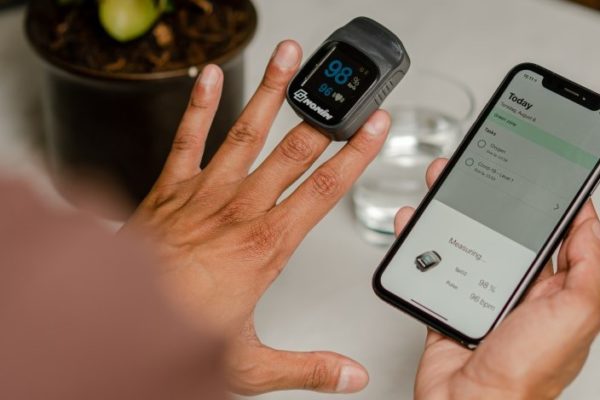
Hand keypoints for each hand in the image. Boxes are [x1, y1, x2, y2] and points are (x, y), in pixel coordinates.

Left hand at [126, 41, 390, 394]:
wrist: (115, 318)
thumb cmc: (176, 332)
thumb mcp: (251, 363)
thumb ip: (308, 367)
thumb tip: (350, 376)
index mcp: (266, 246)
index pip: (324, 191)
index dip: (355, 156)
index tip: (374, 128)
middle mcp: (240, 211)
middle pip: (293, 152)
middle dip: (323, 116)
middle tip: (343, 85)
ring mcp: (205, 193)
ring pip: (247, 133)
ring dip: (272, 92)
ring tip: (290, 59)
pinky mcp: (171, 188)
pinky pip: (188, 137)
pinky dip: (199, 104)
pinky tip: (210, 74)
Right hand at [395, 158, 599, 399]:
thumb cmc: (524, 373)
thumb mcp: (574, 316)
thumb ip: (588, 269)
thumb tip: (590, 224)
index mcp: (554, 291)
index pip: (558, 237)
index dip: (550, 204)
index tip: (541, 176)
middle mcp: (519, 291)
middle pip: (505, 233)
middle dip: (491, 200)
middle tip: (479, 174)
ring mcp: (480, 296)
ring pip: (466, 244)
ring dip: (452, 215)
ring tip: (442, 188)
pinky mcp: (448, 303)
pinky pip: (434, 265)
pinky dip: (421, 244)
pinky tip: (414, 226)